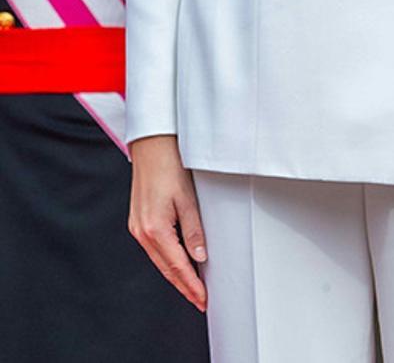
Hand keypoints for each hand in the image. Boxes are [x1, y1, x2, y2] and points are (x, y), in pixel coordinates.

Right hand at [128, 134, 207, 311]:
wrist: (151, 146)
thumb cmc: (169, 166)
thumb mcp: (187, 198)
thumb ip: (194, 229)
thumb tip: (200, 256)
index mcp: (155, 229)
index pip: (177, 267)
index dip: (192, 285)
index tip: (203, 299)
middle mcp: (142, 232)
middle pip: (166, 269)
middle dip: (184, 286)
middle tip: (200, 300)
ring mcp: (137, 227)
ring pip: (159, 261)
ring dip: (175, 275)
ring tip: (192, 287)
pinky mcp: (137, 221)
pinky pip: (154, 249)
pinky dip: (167, 260)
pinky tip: (176, 263)